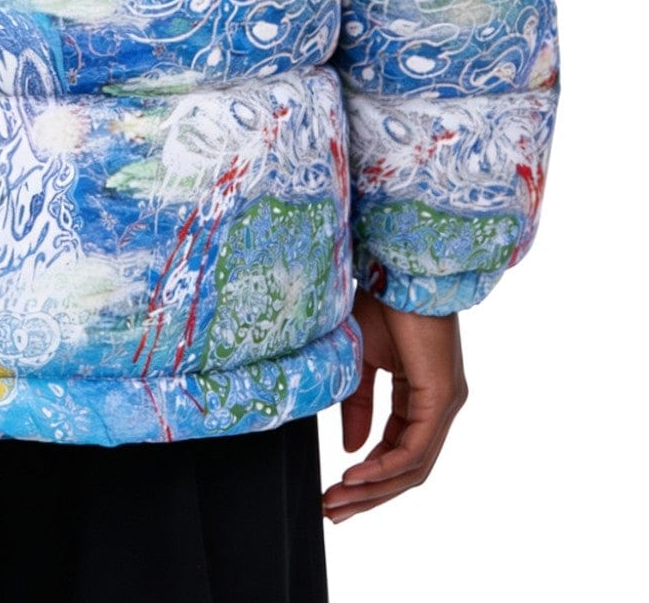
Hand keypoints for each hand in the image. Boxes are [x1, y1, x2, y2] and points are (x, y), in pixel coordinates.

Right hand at [322, 286, 467, 521]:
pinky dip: (385, 466)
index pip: (398, 452)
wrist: (399, 266)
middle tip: (332, 511)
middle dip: (368, 495)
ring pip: (413, 466)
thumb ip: (358, 404)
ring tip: (339, 499)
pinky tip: (357, 474)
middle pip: (407, 469)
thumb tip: (352, 449)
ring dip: (374, 488)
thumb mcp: (360, 358)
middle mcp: (440, 405)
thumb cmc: (382, 301)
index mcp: (422, 395)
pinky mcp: (442, 396)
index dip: (367, 477)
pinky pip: (415, 447)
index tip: (333, 492)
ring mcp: (445, 402)